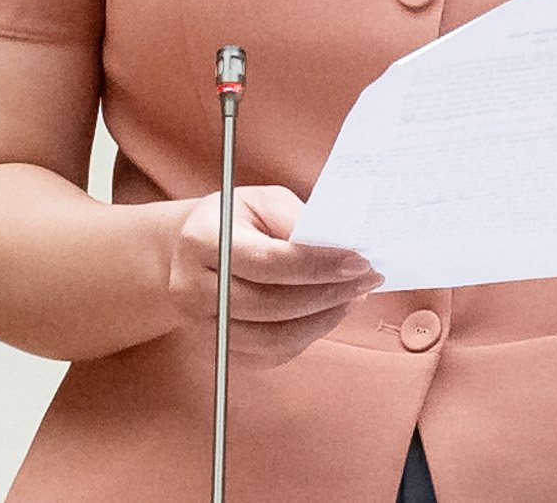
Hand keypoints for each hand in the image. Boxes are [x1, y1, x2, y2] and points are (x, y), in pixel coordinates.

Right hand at [166, 186, 379, 364]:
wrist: (188, 252)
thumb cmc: (234, 221)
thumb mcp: (262, 201)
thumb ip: (297, 220)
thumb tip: (341, 247)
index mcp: (201, 241)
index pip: (269, 262)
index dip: (319, 265)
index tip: (360, 261)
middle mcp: (191, 289)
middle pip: (273, 305)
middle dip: (330, 293)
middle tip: (368, 278)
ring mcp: (200, 327)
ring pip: (275, 339)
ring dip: (324, 320)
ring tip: (353, 296)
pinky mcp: (215, 351)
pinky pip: (271, 355)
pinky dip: (308, 336)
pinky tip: (328, 313)